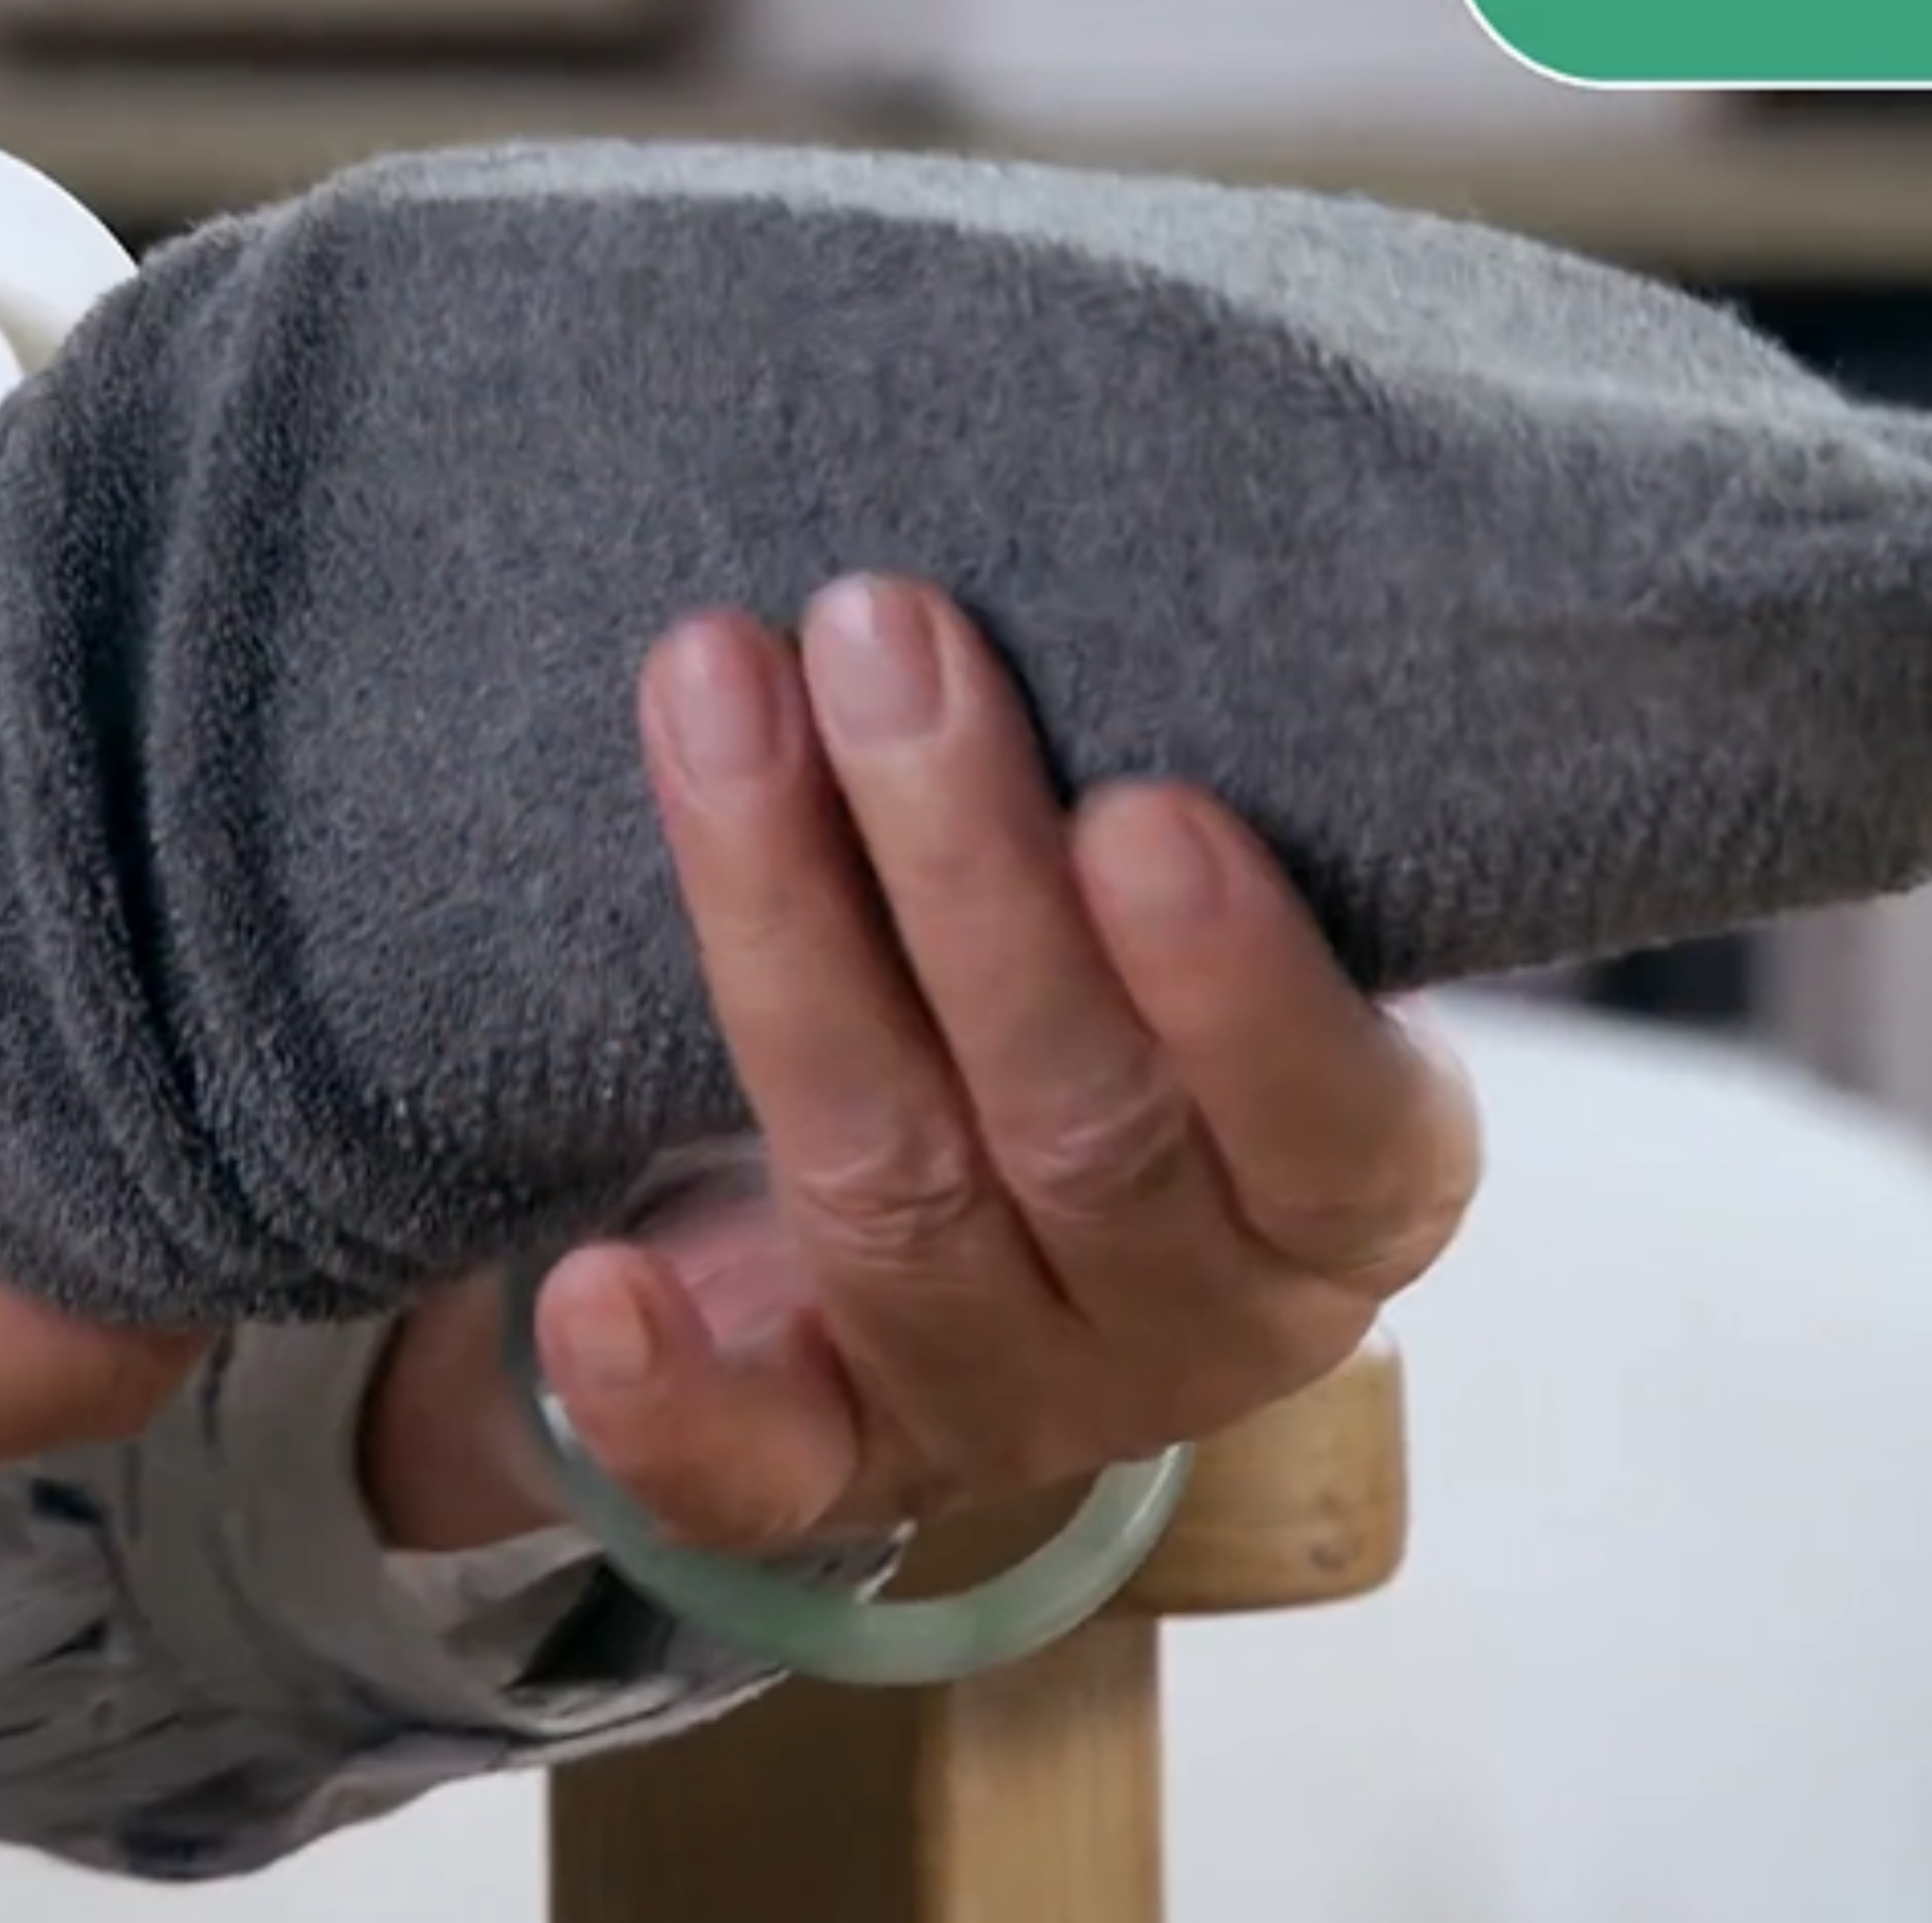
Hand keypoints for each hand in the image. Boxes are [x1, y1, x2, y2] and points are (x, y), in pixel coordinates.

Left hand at [362, 576, 1478, 1555]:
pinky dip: (662, 1387)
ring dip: (783, 935)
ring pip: (886, 1190)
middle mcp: (1190, 1323)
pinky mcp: (824, 1463)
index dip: (1235, 977)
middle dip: (959, 866)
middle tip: (878, 625)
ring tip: (713, 695)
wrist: (989, 1225)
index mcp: (1345, 1192)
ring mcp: (998, 1399)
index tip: (1147, 800)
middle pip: (1074, 1119)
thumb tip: (1161, 463)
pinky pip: (741, 1468)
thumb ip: (1196, 782)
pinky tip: (586, 1285)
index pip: (1325, 1113)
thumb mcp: (1217, 902)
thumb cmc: (1123, 978)